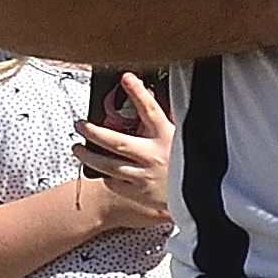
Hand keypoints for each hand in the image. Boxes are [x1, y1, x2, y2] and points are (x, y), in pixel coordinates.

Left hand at [76, 72, 176, 229]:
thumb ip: (162, 122)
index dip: (139, 92)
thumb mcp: (180, 139)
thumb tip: (148, 97)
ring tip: (77, 148)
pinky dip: (105, 176)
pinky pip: (113, 184)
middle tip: (79, 124)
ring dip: (88, 156)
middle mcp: (154, 156)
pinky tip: (101, 171)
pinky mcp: (139, 194)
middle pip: (117, 142)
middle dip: (93, 132)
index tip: (126, 77)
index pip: (151, 110)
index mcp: (167, 137)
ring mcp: (145, 177)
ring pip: (108, 166)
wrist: (200, 200)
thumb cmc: (188, 165)